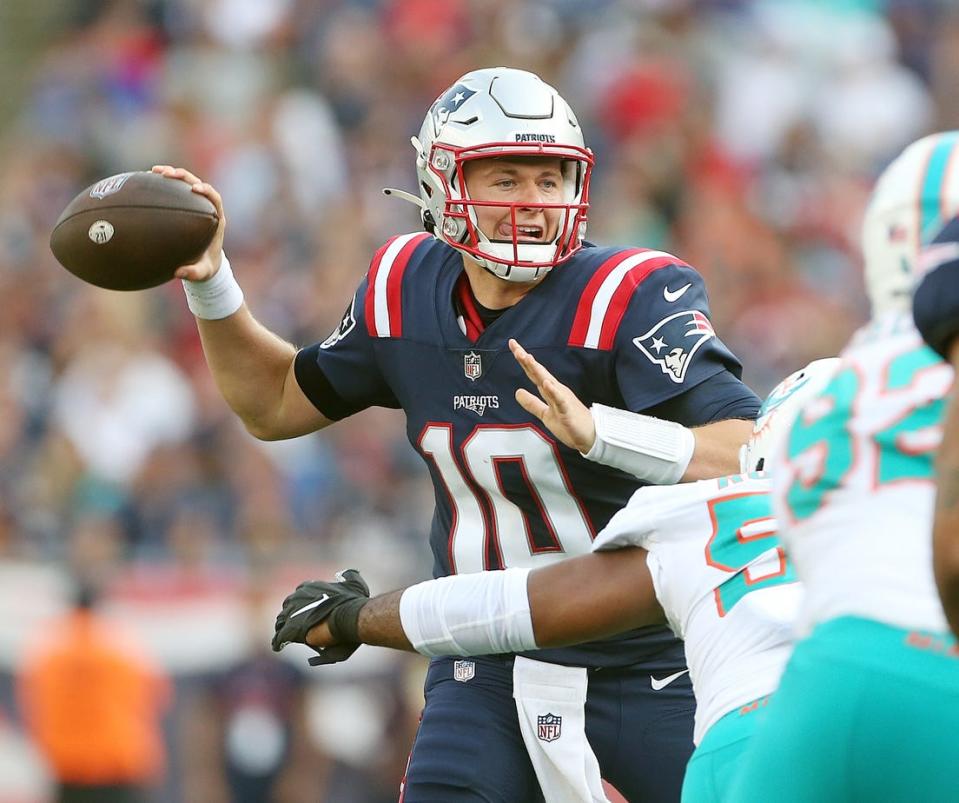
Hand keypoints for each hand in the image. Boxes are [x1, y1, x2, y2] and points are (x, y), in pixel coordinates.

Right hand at [151, 165, 225, 281]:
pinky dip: (162, 185)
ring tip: (154, 171)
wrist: (206, 264)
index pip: (215, 199)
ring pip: (185, 184)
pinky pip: (174, 191)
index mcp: (216, 220)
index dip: (207, 191)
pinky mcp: (184, 206)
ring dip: (172, 175)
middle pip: (198, 184)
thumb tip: (179, 273)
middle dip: (184, 176)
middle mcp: (206, 209)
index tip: (195, 189)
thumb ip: (194, 273)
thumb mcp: (202, 273)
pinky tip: (145, 180)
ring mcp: (195, 205)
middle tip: (168, 174)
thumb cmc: (206, 268)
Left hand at [272, 569, 369, 665]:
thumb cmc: (352, 603)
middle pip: (288, 606)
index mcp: (309, 587)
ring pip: (281, 621)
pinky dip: (278, 643)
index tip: (308, 609)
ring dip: (284, 628)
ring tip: (288, 637)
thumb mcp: (355, 584)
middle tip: (299, 624)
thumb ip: (349, 576)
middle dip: (292, 614)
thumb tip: (343, 573)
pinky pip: (278, 638)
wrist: (348, 617)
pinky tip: (280, 647)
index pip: (300, 592)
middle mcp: (297, 597)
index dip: (303, 602)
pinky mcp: (290, 630)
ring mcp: (292, 613)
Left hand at [510, 339, 595, 452]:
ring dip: (537, 370)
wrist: (591, 436)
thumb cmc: (571, 424)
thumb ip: (532, 403)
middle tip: (515, 346)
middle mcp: (557, 391)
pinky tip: (547, 383)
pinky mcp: (567, 411)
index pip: (534, 373)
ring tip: (527, 358)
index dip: (523, 360)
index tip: (513, 346)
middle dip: (526, 359)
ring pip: (548, 382)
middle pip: (539, 372)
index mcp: (551, 391)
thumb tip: (517, 392)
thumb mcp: (545, 414)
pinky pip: (560, 400)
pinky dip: (553, 391)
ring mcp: (563, 399)